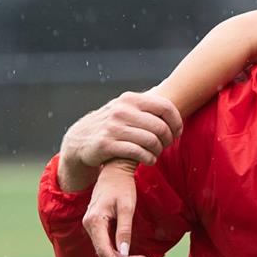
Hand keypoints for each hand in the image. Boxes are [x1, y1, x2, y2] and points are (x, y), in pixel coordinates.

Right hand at [58, 91, 181, 190]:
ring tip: (156, 153)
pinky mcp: (106, 144)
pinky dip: (149, 159)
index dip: (177, 122)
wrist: (80, 140)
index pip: (165, 107)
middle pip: (160, 127)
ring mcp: (113, 127)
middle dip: (168, 140)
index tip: (177, 133)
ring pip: (151, 141)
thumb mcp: (126, 108)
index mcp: (130, 99)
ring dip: (158, 151)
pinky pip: (138, 152)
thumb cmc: (112, 124)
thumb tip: (176, 97)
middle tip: (166, 146)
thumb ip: (147, 105)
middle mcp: (121, 110)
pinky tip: (149, 160)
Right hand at [83, 160, 150, 256]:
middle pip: (105, 253)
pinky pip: (108, 243)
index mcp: (94, 222)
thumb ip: (124, 230)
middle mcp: (90, 225)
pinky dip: (121, 252)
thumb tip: (124, 252)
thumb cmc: (122, 186)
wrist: (115, 171)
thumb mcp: (127, 207)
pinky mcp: (98, 226)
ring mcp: (93, 226)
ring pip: (107, 250)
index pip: (104, 250)